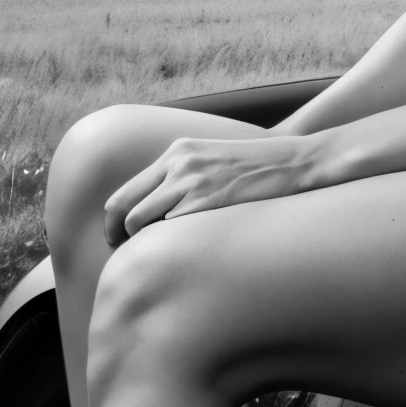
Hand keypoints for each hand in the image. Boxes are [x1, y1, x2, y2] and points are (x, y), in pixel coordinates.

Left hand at [104, 134, 319, 243]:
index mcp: (177, 153)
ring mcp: (191, 182)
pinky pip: (170, 229)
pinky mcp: (206, 201)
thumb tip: (154, 208)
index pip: (126, 191)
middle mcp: (178, 164)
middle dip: (117, 235)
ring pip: (140, 221)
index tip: (117, 237)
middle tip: (122, 254)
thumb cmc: (252, 168)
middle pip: (123, 207)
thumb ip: (181, 176)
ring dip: (143, 241)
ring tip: (156, 254)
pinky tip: (184, 249)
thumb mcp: (209, 159)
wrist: (291, 162)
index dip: (114, 220)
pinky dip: (171, 242)